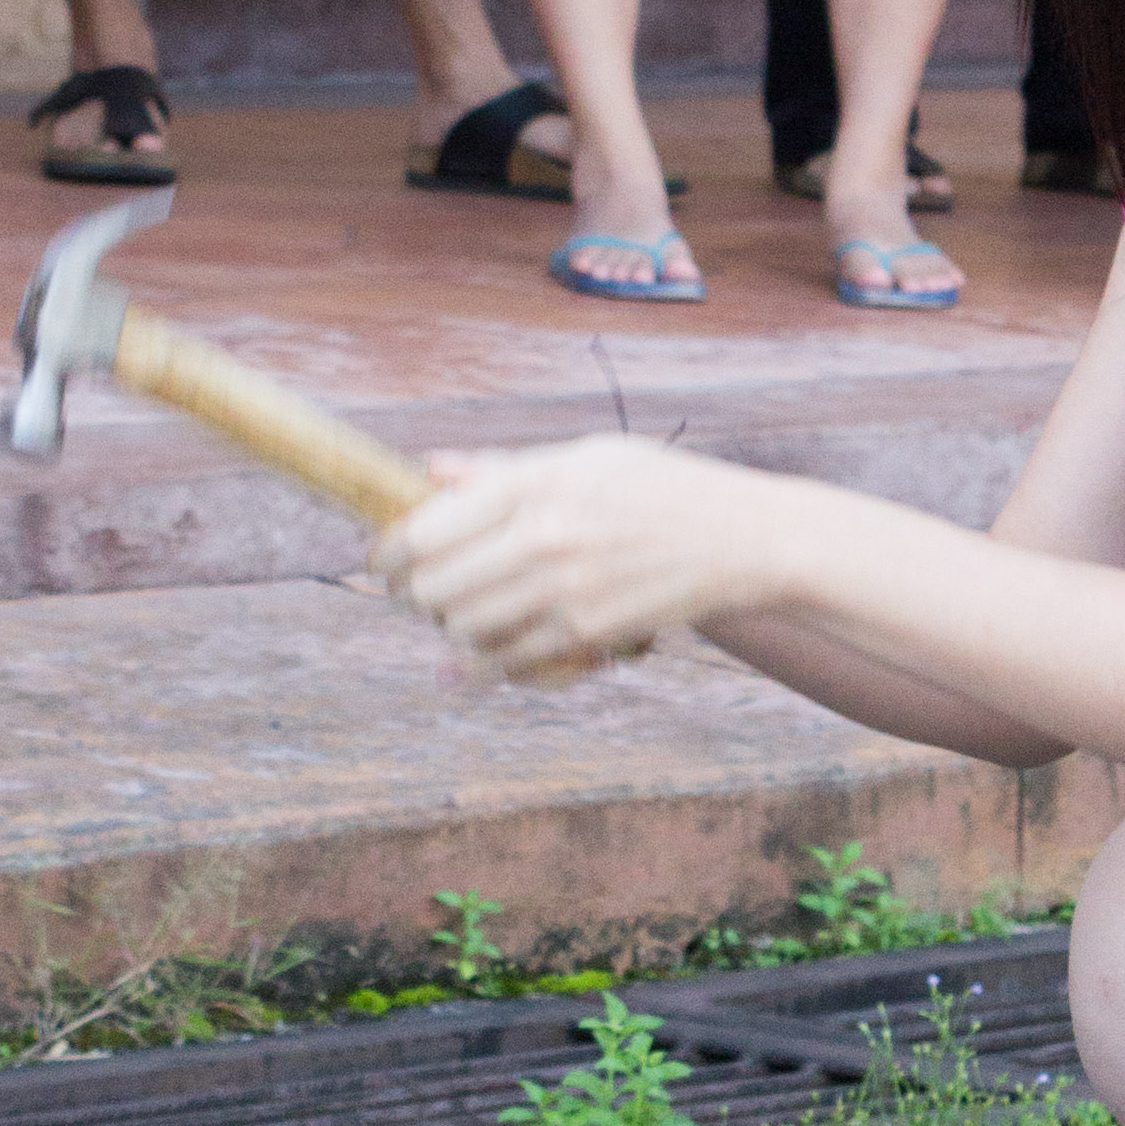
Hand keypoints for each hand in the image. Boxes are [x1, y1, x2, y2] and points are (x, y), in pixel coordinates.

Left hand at [375, 433, 802, 678]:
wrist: (742, 538)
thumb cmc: (661, 487)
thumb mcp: (585, 457)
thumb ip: (503, 468)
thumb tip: (429, 472)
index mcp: (535, 482)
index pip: (426, 528)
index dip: (388, 552)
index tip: (382, 558)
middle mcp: (543, 535)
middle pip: (434, 585)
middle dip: (409, 594)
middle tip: (409, 592)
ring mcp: (565, 589)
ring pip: (464, 628)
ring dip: (446, 628)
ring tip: (452, 616)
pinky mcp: (588, 632)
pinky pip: (510, 662)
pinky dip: (478, 668)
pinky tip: (464, 666)